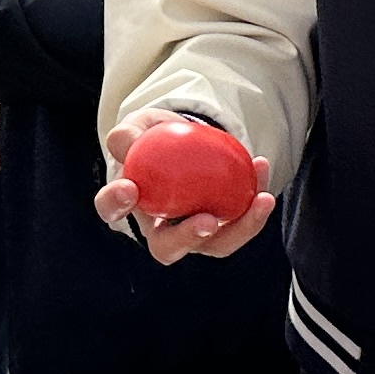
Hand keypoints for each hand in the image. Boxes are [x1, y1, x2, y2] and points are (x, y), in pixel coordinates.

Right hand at [94, 112, 275, 261]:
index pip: (113, 210)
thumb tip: (123, 142)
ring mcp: (193, 234)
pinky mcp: (223, 228)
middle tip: (208, 222)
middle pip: (167, 247)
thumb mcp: (140, 126)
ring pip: (215, 245)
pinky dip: (256, 201)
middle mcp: (159, 230)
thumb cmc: (155, 138)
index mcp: (128, 205)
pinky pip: (241, 222)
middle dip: (187, 239)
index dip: (115, 205)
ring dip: (241, 227)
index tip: (130, 189)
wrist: (186, 141)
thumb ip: (129, 132)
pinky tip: (261, 166)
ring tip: (260, 199)